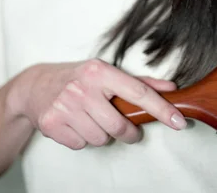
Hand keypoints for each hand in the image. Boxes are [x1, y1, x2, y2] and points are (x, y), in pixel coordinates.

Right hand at [7, 59, 186, 150]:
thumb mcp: (106, 73)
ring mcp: (65, 106)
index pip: (138, 92)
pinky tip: (76, 123)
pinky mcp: (52, 124)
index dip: (161, 109)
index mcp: (99, 71)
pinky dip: (82, 138)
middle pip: (119, 126)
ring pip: (100, 138)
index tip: (179, 121)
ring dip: (101, 134)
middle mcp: (82, 87)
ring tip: (91, 118)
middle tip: (125, 128)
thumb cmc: (78, 77)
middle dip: (127, 132)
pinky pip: (81, 145)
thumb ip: (140, 82)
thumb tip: (171, 88)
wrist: (36, 85)